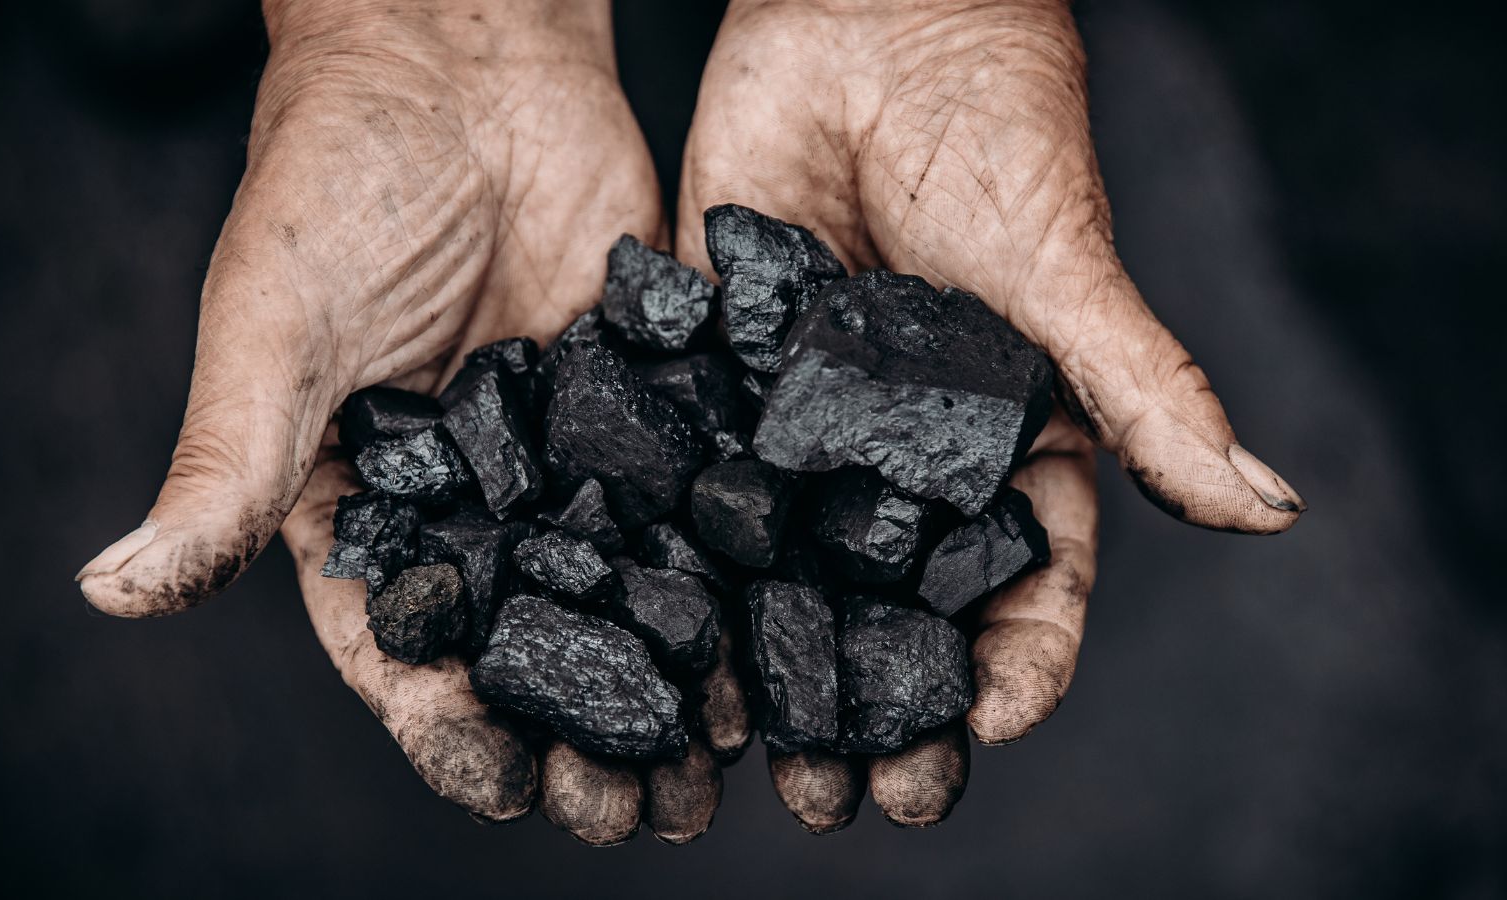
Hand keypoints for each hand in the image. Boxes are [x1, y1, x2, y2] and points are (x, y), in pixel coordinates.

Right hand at [76, 0, 745, 844]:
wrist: (460, 64)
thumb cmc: (338, 182)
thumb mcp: (274, 329)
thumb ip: (226, 464)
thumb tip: (114, 591)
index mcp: (366, 511)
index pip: (403, 651)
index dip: (451, 730)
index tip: (508, 785)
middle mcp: (473, 505)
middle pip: (527, 654)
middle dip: (576, 742)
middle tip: (636, 810)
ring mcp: (567, 463)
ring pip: (621, 607)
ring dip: (662, 691)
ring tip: (712, 766)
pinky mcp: (646, 412)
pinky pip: (690, 512)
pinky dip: (726, 583)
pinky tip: (767, 640)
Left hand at [678, 0, 1304, 829]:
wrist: (868, 22)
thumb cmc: (994, 133)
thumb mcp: (1066, 273)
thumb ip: (1145, 390)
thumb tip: (1268, 508)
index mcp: (1006, 449)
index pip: (1025, 587)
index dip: (1011, 671)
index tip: (975, 739)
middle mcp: (902, 460)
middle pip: (896, 611)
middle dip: (875, 706)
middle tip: (842, 796)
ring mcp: (805, 429)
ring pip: (787, 574)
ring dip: (765, 666)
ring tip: (731, 750)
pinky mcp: (717, 385)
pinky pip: (694, 488)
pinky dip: (672, 561)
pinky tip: (643, 623)